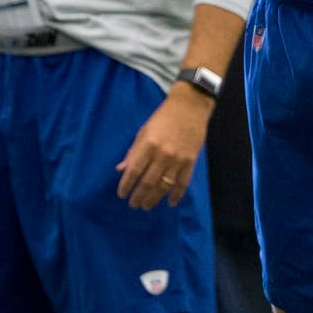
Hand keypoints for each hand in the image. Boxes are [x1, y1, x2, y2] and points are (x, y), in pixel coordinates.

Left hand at [115, 89, 212, 210]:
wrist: (190, 107)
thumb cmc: (163, 117)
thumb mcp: (144, 131)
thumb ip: (133, 151)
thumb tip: (121, 169)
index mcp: (148, 145)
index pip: (134, 171)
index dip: (126, 185)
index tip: (121, 194)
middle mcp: (162, 154)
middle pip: (148, 182)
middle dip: (139, 196)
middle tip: (133, 205)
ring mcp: (178, 160)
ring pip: (164, 186)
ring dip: (154, 198)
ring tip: (146, 206)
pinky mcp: (191, 162)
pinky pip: (183, 184)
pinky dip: (176, 195)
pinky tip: (170, 203)